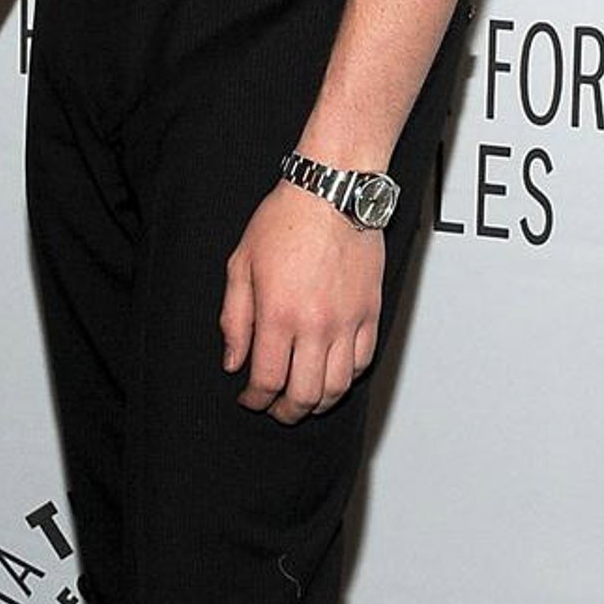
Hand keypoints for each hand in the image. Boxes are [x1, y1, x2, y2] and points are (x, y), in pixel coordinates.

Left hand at [220, 179, 383, 422]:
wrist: (333, 192)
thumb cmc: (286, 219)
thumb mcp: (240, 264)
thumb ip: (234, 318)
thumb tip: (233, 361)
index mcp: (278, 314)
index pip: (266, 380)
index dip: (255, 399)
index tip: (250, 398)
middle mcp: (316, 324)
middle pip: (304, 394)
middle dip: (285, 411)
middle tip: (275, 409)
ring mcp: (347, 321)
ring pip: (337, 386)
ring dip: (318, 403)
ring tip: (304, 399)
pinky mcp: (370, 312)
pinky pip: (363, 361)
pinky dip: (347, 378)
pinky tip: (332, 374)